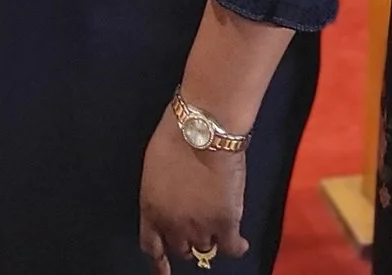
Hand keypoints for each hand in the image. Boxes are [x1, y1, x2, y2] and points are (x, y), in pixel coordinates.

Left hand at [137, 119, 247, 273]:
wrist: (203, 130)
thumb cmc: (175, 137)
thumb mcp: (154, 169)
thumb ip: (161, 195)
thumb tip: (170, 203)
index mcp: (151, 210)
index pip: (151, 246)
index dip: (159, 262)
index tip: (164, 271)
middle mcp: (173, 225)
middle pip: (181, 249)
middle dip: (187, 240)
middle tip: (198, 227)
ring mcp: (200, 227)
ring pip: (205, 247)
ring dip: (211, 239)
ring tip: (218, 227)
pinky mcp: (226, 223)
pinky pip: (231, 247)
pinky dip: (236, 247)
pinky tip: (240, 243)